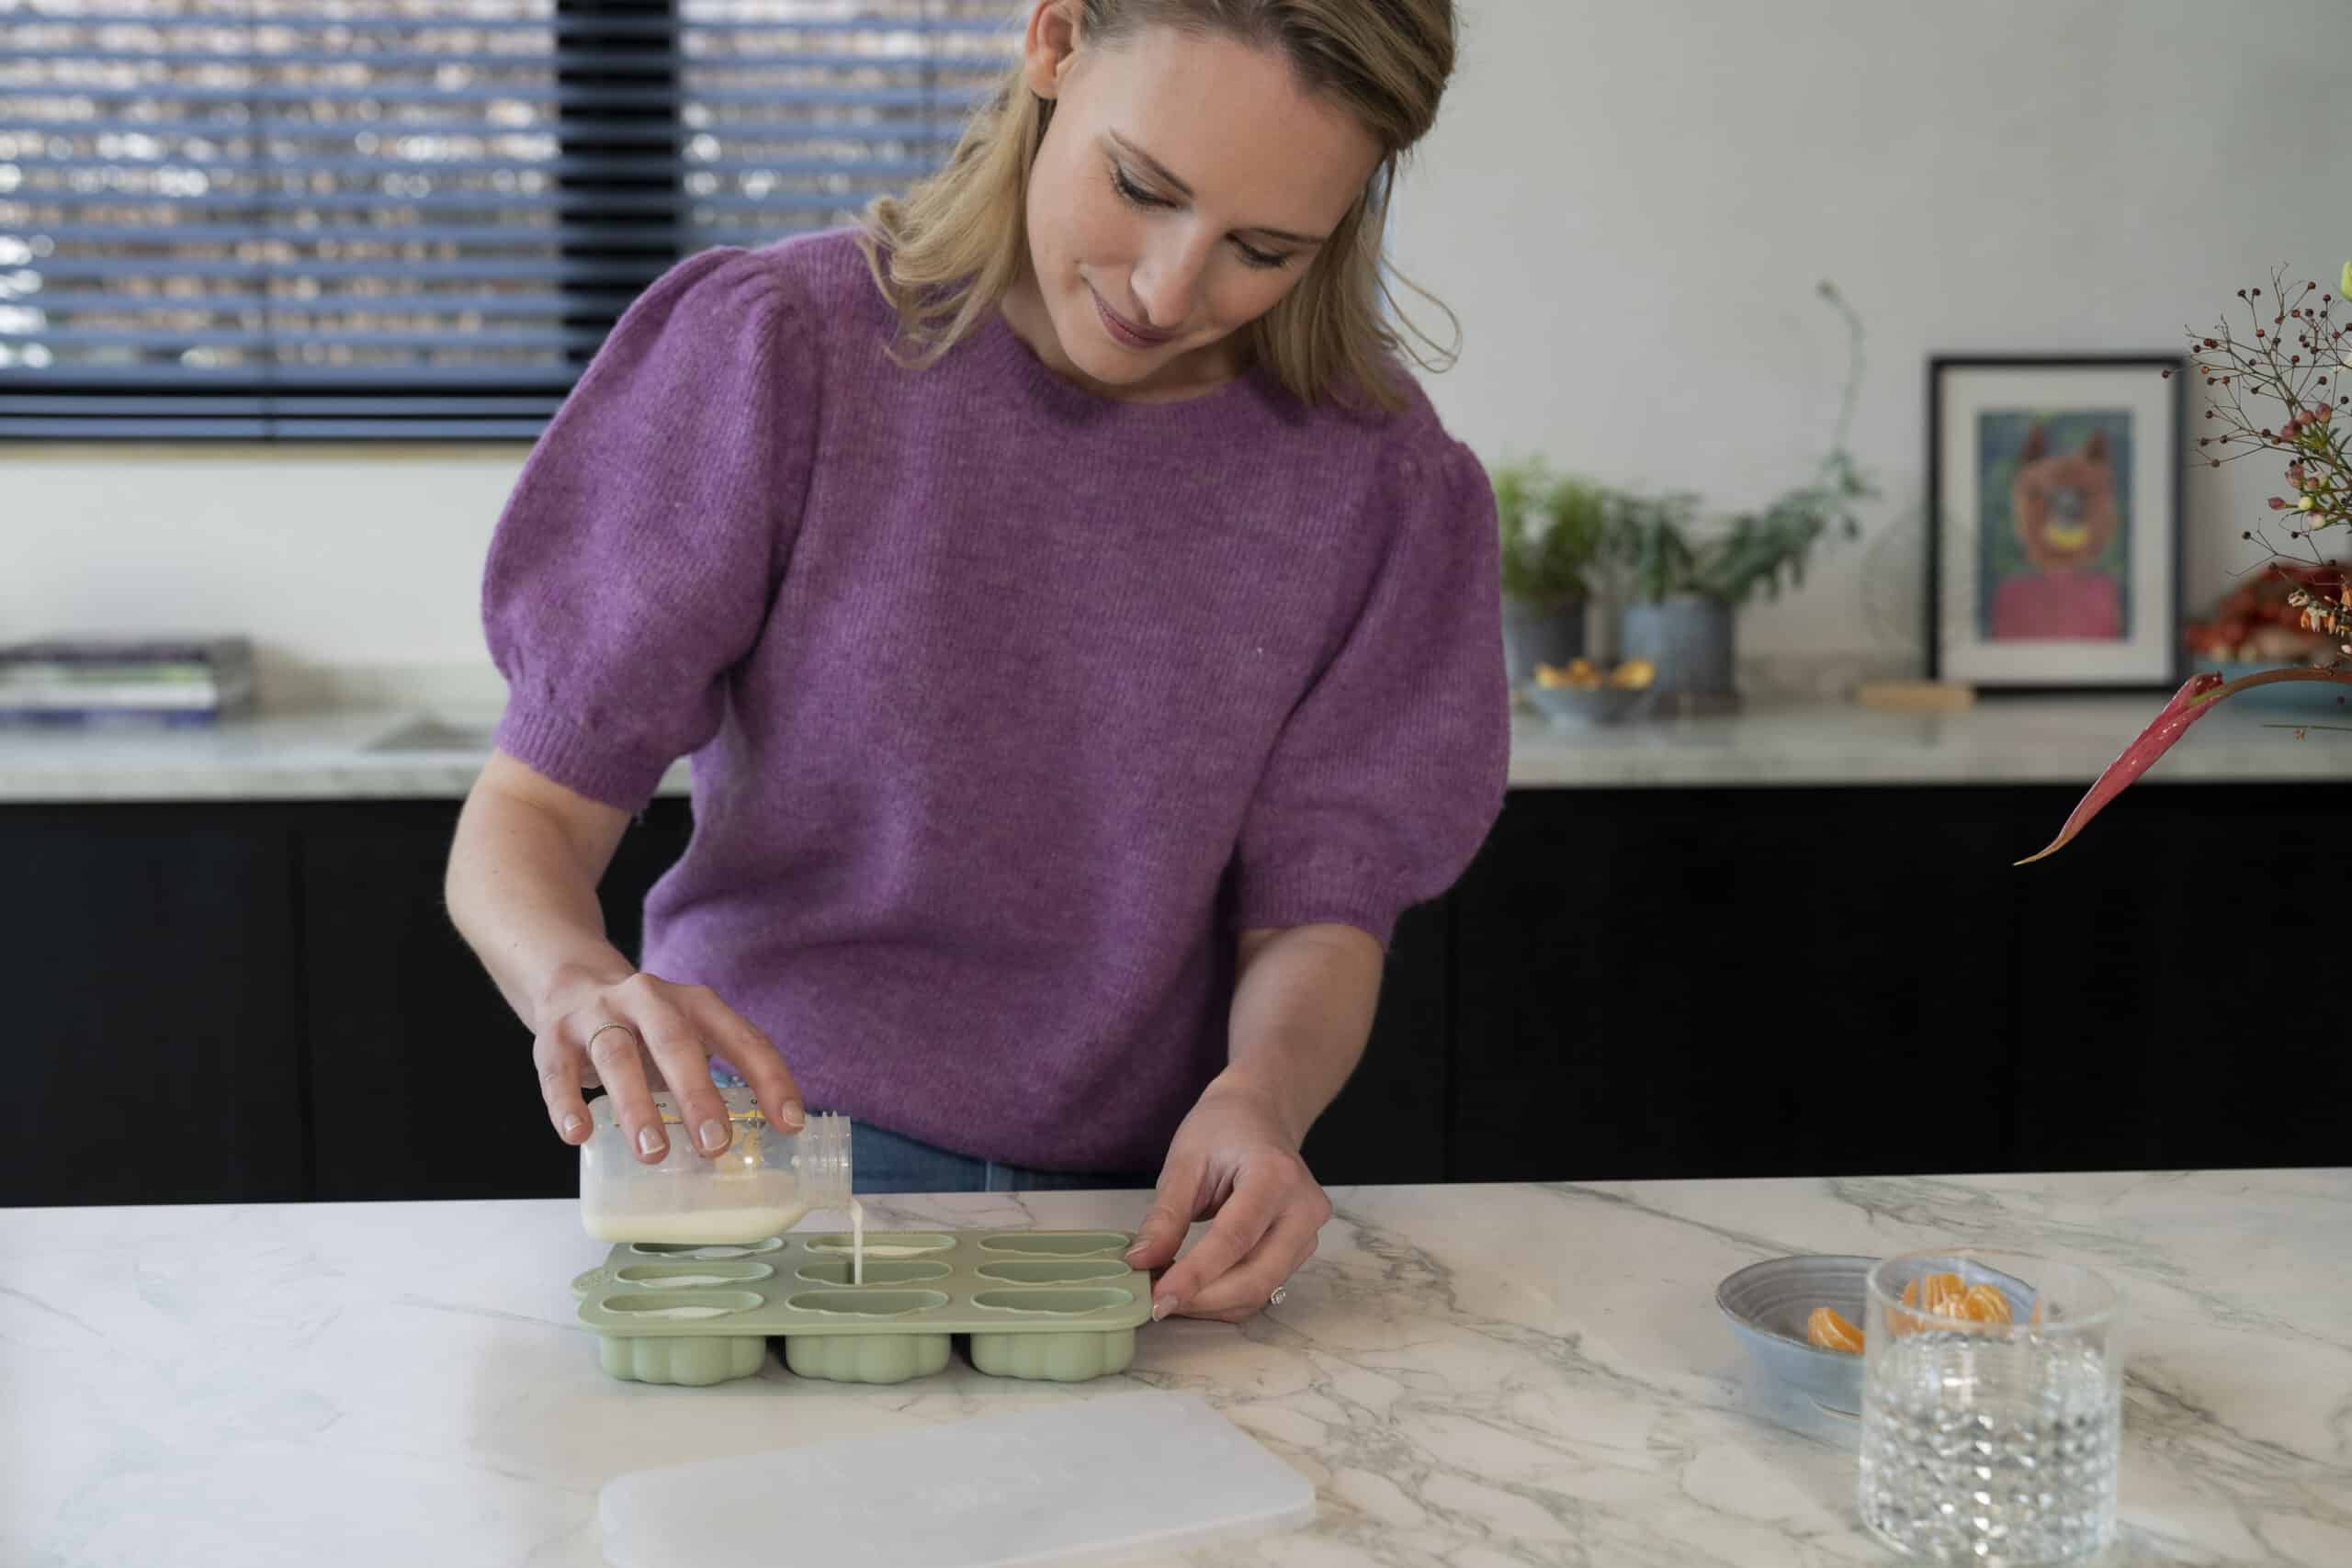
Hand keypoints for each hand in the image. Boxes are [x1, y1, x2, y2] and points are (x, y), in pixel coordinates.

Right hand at [531, 969, 802, 1163]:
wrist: (571, 984)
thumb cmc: (646, 1030)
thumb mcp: (687, 1037)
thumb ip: (713, 1078)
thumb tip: (753, 1148)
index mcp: (696, 1003)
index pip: (742, 1037)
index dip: (770, 1079)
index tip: (789, 1124)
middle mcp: (649, 999)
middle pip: (675, 1042)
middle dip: (697, 1094)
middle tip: (715, 1144)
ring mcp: (598, 1014)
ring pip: (617, 1055)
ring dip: (636, 1106)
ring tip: (653, 1154)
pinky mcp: (553, 1035)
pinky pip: (558, 1071)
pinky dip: (567, 1103)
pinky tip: (578, 1136)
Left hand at [1125, 1078, 1332, 1321]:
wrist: (1260, 1115)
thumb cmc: (1223, 1128)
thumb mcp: (1185, 1162)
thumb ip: (1165, 1216)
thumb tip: (1141, 1262)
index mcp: (1275, 1176)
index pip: (1235, 1239)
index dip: (1195, 1275)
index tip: (1158, 1299)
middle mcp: (1303, 1208)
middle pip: (1257, 1276)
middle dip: (1204, 1300)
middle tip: (1157, 1304)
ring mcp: (1309, 1232)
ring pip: (1262, 1290)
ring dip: (1213, 1304)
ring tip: (1170, 1293)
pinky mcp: (1301, 1249)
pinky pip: (1265, 1286)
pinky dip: (1227, 1297)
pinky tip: (1195, 1289)